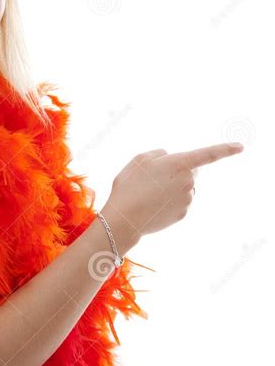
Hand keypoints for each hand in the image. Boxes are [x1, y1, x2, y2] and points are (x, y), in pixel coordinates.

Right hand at [103, 143, 243, 239]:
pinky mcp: (184, 213)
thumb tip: (170, 158)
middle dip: (178, 171)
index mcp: (179, 163)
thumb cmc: (130, 186)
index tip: (240, 146)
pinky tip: (153, 205)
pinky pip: (180, 202)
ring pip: (184, 187)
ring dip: (171, 187)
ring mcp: (188, 199)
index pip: (208, 154)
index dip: (226, 149)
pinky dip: (169, 201)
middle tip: (153, 178)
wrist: (125, 218)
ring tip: (149, 193)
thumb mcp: (140, 160)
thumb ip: (159, 154)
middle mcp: (189, 181)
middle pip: (190, 171)